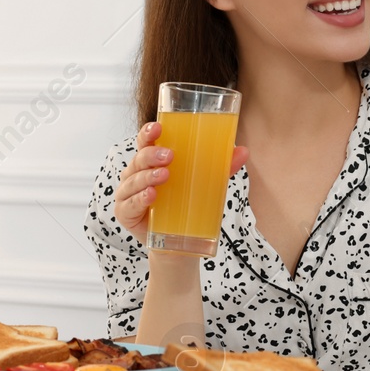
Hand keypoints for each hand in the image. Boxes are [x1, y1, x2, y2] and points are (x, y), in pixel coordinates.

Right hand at [113, 121, 248, 245]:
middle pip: (139, 158)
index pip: (145, 141)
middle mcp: (135, 174)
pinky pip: (129, 204)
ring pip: (133, 180)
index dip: (148, 133)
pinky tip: (150, 195)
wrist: (177, 242)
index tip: (158, 127)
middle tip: (169, 156)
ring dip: (147, 176)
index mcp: (151, 161)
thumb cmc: (186, 204)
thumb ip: (222, 167)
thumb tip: (243, 151)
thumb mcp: (205, 184)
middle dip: (152, 155)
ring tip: (164, 176)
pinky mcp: (126, 213)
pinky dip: (139, 199)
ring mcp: (128, 193)